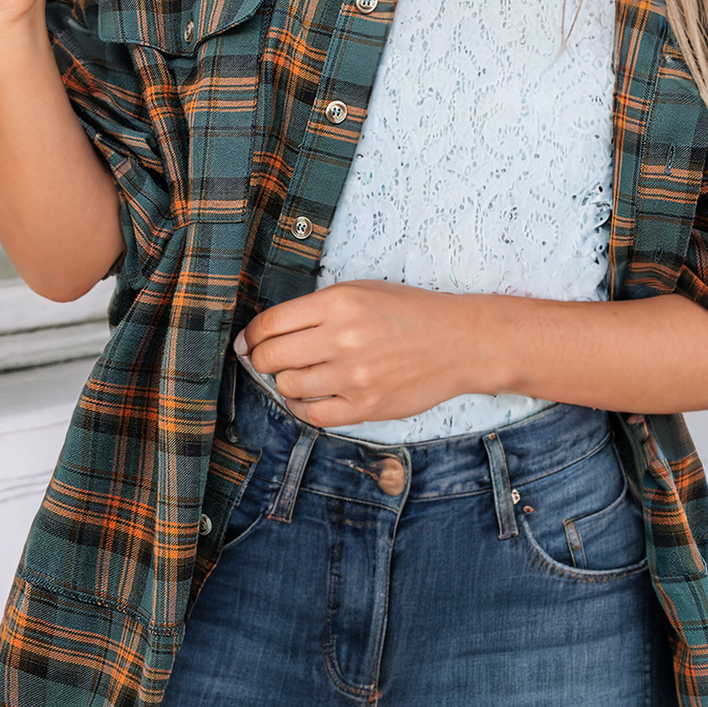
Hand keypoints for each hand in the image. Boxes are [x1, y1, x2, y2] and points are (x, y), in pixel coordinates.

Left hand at [234, 280, 494, 427]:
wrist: (460, 342)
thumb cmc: (410, 314)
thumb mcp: (361, 292)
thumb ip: (315, 309)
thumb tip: (265, 334)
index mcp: (337, 303)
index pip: (269, 325)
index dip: (251, 336)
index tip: (248, 343)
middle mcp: (342, 339)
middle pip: (271, 358)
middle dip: (262, 360)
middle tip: (270, 360)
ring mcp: (353, 376)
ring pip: (288, 387)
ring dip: (287, 382)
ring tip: (303, 374)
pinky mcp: (365, 406)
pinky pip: (313, 414)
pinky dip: (303, 407)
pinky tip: (311, 396)